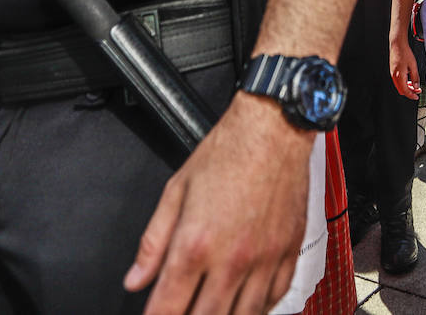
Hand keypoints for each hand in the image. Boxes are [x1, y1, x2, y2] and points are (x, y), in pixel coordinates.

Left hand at [125, 94, 313, 313]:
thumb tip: (136, 278)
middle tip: (181, 314)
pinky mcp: (289, 251)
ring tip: (211, 313)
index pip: (167, 306)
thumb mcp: (175, 191)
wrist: (273, 130)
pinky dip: (259, 309)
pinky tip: (246, 307)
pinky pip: (276, 297)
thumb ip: (153, 241)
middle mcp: (232, 257)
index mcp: (196, 243)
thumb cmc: (228, 152)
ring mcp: (265, 258)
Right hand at [389, 38, 420, 98]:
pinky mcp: (392, 71)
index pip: (405, 91)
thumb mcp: (413, 66)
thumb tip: (416, 86)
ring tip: (414, 85)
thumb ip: (415, 77)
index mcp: (399, 76)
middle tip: (417, 90)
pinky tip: (408, 79)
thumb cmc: (404, 53)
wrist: (397, 45)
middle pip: (401, 90)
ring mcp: (392, 73)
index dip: (411, 95)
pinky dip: (403, 83)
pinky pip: (397, 81)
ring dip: (406, 87)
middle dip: (410, 92)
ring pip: (399, 86)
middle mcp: (394, 76)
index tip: (416, 96)